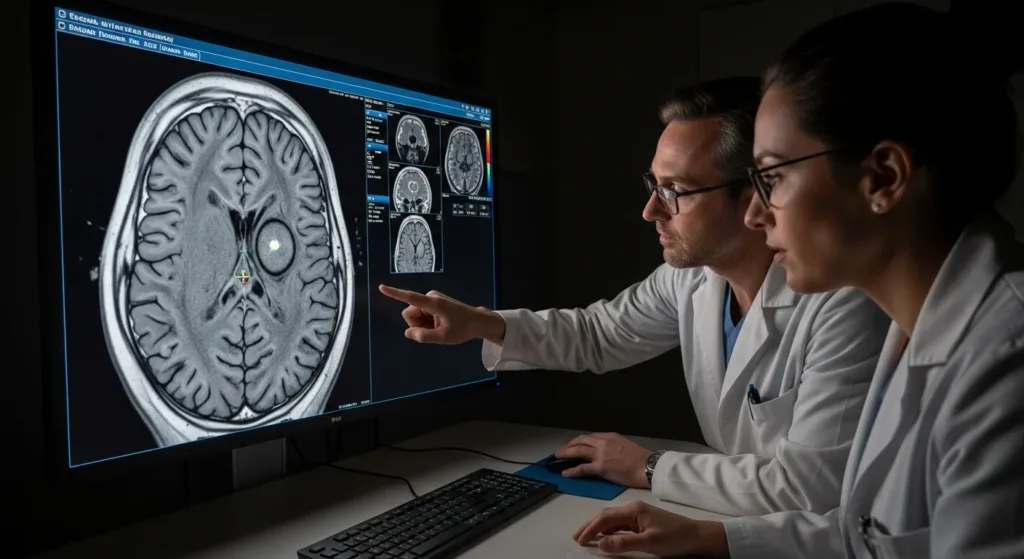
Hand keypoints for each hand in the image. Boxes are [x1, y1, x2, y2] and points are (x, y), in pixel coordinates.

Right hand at [378, 284, 504, 343]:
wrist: (476, 321)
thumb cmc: (462, 328)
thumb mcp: (443, 337)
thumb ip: (424, 336)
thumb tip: (407, 333)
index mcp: (433, 303)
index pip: (410, 298)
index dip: (395, 293)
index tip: (381, 287)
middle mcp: (430, 297)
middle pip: (410, 314)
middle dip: (417, 325)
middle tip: (435, 330)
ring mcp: (431, 299)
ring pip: (414, 315)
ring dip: (423, 324)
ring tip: (439, 327)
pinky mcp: (432, 302)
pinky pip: (420, 314)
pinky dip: (426, 322)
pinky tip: (439, 324)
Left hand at [555, 432, 651, 487]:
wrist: (648, 466)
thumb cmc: (640, 458)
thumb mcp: (625, 445)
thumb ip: (613, 446)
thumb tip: (606, 451)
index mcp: (609, 436)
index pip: (589, 437)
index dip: (578, 441)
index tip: (572, 445)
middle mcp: (603, 442)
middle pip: (580, 441)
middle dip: (568, 445)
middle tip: (560, 451)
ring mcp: (601, 454)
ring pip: (577, 451)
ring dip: (565, 453)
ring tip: (557, 458)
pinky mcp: (600, 467)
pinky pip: (582, 468)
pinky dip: (572, 470)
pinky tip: (565, 473)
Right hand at [573, 501, 728, 557]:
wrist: (697, 535)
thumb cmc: (675, 537)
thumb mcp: (649, 543)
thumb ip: (623, 543)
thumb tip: (600, 543)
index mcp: (633, 510)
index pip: (605, 518)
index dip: (590, 529)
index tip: (579, 540)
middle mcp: (633, 509)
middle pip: (605, 515)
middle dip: (589, 525)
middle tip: (576, 538)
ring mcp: (638, 514)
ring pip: (612, 519)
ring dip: (598, 528)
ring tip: (586, 537)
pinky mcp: (643, 521)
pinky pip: (620, 524)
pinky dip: (609, 530)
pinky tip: (606, 537)